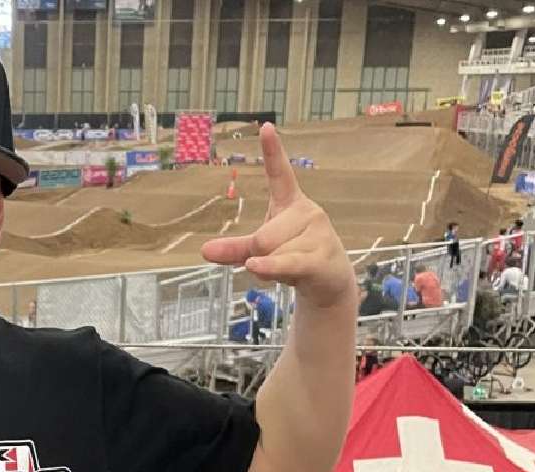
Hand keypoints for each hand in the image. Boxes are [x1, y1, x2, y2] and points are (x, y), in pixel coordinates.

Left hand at [201, 123, 355, 309]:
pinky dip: (268, 268)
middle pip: (261, 236)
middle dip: (257, 256)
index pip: (280, 173)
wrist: (329, 282)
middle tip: (276, 262)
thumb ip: (234, 249)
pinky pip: (286, 262)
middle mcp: (307, 212)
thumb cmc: (294, 258)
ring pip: (269, 252)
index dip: (273, 151)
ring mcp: (318, 233)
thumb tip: (205, 251)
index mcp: (290, 203)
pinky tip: (255, 267)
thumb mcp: (260, 252)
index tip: (266, 126)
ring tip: (290, 271)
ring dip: (269, 271)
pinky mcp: (322, 257)